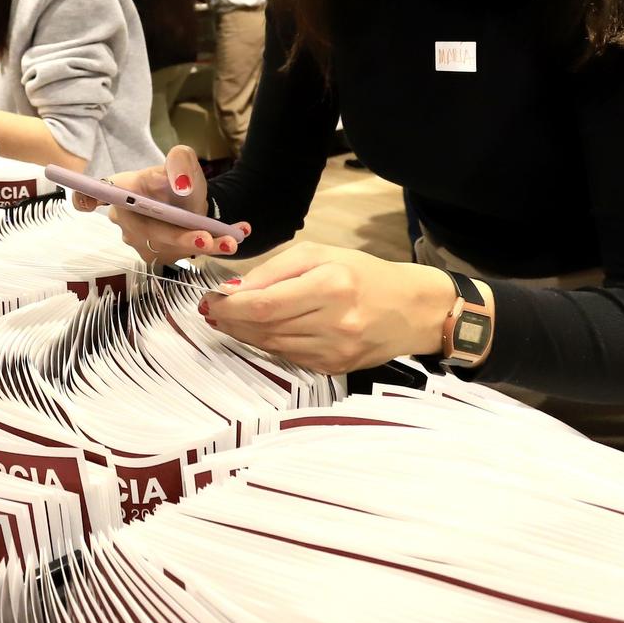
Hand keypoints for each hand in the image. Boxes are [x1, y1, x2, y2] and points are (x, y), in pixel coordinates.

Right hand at [67, 145, 248, 264]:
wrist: (195, 203)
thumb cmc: (178, 181)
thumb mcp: (183, 162)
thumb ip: (180, 161)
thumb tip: (179, 184)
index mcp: (121, 192)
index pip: (91, 194)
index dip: (83, 198)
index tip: (82, 201)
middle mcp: (125, 221)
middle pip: (147, 232)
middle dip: (180, 237)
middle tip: (206, 237)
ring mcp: (141, 242)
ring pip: (167, 247)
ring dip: (198, 246)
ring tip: (229, 241)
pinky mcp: (159, 256)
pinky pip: (183, 255)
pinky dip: (210, 247)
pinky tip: (234, 238)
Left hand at [201, 243, 452, 373]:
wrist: (413, 310)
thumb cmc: (364, 274)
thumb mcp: (321, 254)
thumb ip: (275, 269)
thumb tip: (233, 289)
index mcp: (331, 285)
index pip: (265, 303)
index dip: (230, 305)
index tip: (210, 298)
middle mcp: (334, 322)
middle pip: (264, 327)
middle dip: (230, 319)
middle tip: (211, 309)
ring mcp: (335, 351)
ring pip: (271, 345)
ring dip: (243, 333)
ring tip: (227, 319)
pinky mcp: (334, 368)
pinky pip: (287, 356)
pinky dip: (266, 344)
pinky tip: (256, 332)